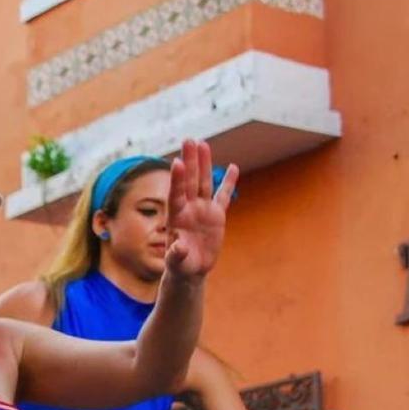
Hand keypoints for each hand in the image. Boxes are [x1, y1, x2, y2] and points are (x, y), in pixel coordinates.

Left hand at [165, 139, 236, 280]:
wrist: (190, 269)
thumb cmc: (180, 266)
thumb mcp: (176, 263)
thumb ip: (175, 254)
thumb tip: (178, 247)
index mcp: (176, 218)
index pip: (176, 194)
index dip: (177, 179)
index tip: (177, 162)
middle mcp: (188, 209)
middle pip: (190, 181)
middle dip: (190, 161)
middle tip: (189, 140)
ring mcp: (202, 210)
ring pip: (204, 183)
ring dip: (204, 164)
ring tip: (203, 143)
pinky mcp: (216, 215)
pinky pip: (223, 196)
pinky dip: (229, 183)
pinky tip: (233, 167)